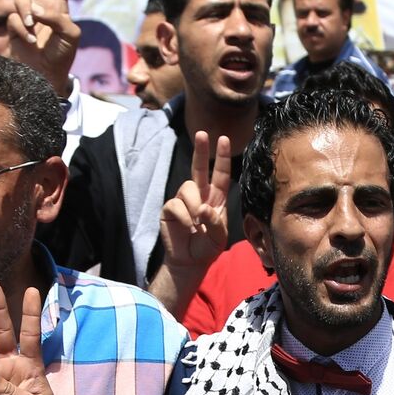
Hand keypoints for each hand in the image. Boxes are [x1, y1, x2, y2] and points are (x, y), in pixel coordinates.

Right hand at [8, 0, 81, 96]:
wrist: (46, 76)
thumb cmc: (62, 56)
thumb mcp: (71, 36)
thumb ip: (58, 17)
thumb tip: (36, 8)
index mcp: (59, 7)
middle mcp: (41, 7)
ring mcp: (26, 16)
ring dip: (26, 9)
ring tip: (33, 26)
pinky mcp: (14, 26)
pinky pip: (14, 18)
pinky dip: (22, 29)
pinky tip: (30, 40)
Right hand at [158, 131, 231, 276]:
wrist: (189, 261)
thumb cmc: (206, 247)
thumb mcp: (219, 238)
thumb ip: (215, 222)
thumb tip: (203, 208)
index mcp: (216, 198)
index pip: (221, 174)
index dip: (221, 157)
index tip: (223, 139)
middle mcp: (200, 194)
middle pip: (200, 167)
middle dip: (200, 150)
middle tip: (202, 133)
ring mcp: (183, 200)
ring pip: (188, 188)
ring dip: (194, 206)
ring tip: (196, 224)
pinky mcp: (170, 208)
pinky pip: (176, 204)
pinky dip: (183, 217)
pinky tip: (186, 227)